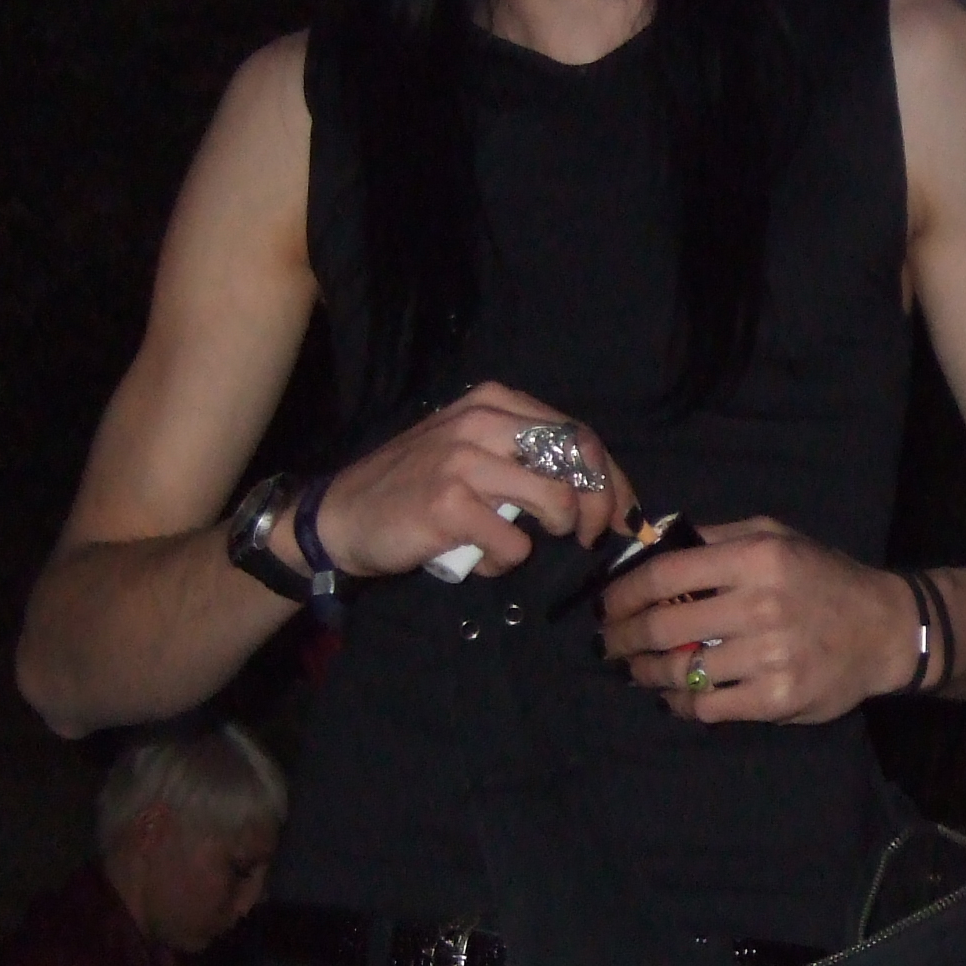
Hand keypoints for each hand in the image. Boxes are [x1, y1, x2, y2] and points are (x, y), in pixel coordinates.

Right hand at [304, 382, 637, 578]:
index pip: (579, 434)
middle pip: (579, 461)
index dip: (613, 478)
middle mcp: (482, 421)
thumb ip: (527, 456)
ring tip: (521, 544)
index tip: (624, 514)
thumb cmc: (417, 484)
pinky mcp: (448, 504)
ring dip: (552, 534)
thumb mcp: (473, 449)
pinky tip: (482, 559)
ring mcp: (463, 460)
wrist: (341, 514)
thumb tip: (601, 489)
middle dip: (600, 507)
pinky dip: (506, 563)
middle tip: (589, 537)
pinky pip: (513, 544)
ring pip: (556, 501)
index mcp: (496, 402)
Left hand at [597, 518, 916, 724]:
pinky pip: (708, 706)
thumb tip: (652, 543)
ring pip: (681, 671)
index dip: (624, 592)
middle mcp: (761, 605)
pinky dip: (679, 704)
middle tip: (606, 646)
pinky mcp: (777, 698)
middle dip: (622, 639)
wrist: (884, 629)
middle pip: (664, 626)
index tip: (606, 606)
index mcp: (757, 559)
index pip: (666, 574)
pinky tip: (671, 698)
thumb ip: (717, 537)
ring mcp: (769, 656)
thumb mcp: (777, 537)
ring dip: (644, 674)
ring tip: (633, 671)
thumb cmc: (823, 578)